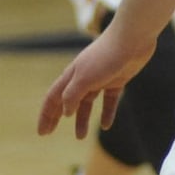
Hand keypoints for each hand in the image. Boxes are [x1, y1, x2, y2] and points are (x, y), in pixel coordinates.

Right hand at [38, 25, 157, 138]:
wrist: (132, 38)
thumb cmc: (106, 56)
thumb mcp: (83, 79)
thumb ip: (72, 96)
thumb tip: (66, 113)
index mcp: (71, 76)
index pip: (52, 99)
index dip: (46, 116)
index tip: (42, 132)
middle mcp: (82, 78)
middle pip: (66, 102)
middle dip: (56, 117)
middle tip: (48, 133)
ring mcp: (100, 79)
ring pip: (86, 104)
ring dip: (81, 120)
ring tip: (80, 137)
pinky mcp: (117, 80)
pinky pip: (109, 101)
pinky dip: (106, 113)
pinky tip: (106, 126)